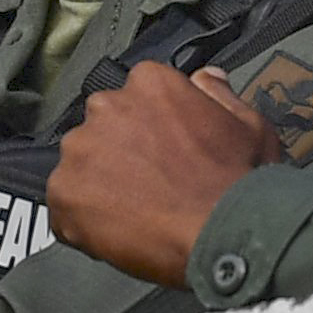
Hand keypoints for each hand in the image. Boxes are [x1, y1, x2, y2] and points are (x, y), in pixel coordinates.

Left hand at [45, 65, 281, 287]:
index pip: (134, 98)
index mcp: (149, 82)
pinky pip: (64, 208)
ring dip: (99, 186)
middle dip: (118, 154)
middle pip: (102, 129)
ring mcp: (80, 149)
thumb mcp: (249, 124)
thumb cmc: (240, 181)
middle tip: (148, 186)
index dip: (148, 130)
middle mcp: (106, 106)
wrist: (223, 231)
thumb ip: (219, 94)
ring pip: (80, 166)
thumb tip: (204, 77)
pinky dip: (83, 223)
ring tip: (133, 214)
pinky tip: (117, 234)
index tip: (162, 153)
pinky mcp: (63, 192)